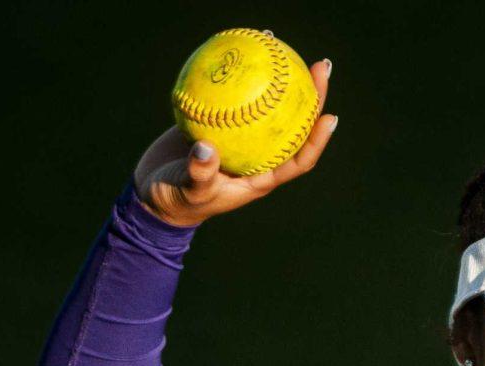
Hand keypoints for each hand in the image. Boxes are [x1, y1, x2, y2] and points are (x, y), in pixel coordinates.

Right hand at [133, 58, 338, 228]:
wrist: (154, 194)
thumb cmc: (177, 201)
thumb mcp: (189, 191)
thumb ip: (199, 173)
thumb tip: (206, 148)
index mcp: (261, 176)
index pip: (298, 159)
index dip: (317, 139)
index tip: (330, 116)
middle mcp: (257, 154)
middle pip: (293, 123)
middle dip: (310, 96)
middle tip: (321, 66)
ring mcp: (240, 136)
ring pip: (266, 103)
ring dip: (275, 75)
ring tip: (279, 45)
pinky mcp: (219, 120)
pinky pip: (232, 94)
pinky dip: (236, 73)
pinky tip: (237, 47)